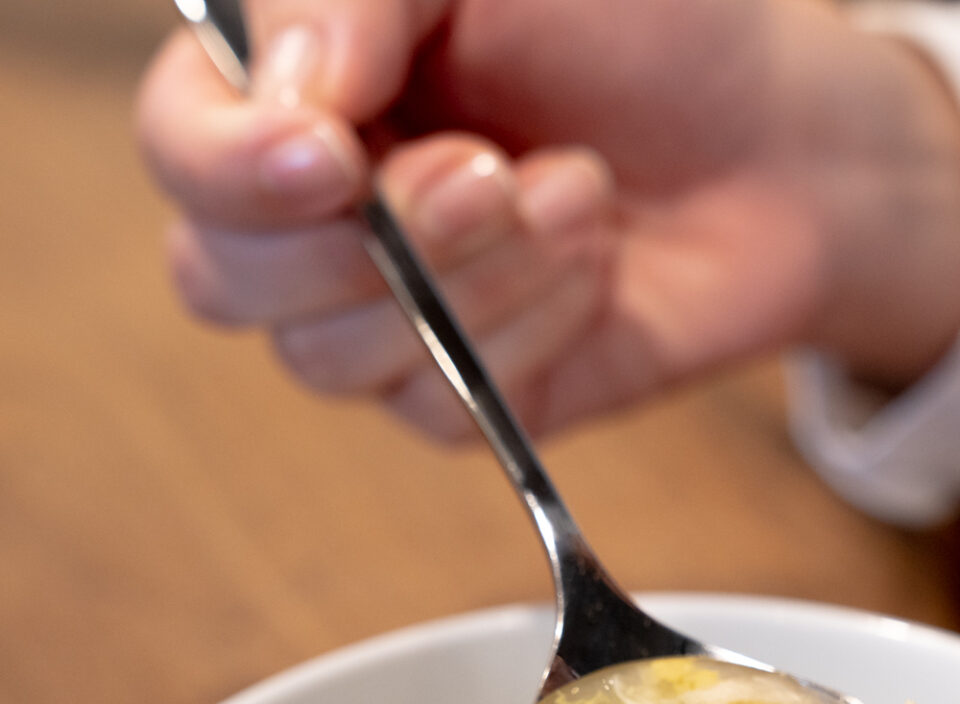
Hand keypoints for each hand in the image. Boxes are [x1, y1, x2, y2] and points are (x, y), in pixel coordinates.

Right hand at [135, 0, 959, 438]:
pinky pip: (439, 409)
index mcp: (298, 84)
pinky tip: (590, 260)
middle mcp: (317, 206)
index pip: (179, 146)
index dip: (229, 167)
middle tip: (492, 171)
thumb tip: (287, 97)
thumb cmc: (649, 22)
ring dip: (472, 278)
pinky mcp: (465, 393)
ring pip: (331, 357)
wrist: (780, 135)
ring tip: (575, 193)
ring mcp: (387, 310)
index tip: (331, 154)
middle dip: (373, 237)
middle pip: (221, 278)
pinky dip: (530, 332)